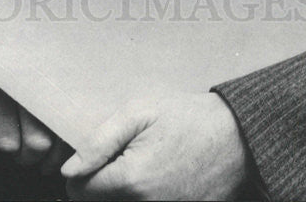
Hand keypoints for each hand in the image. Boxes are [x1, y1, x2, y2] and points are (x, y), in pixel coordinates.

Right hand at [0, 0, 67, 171]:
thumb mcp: (21, 69)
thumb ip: (41, 98)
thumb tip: (55, 149)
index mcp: (41, 68)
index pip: (59, 125)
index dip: (53, 152)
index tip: (46, 160)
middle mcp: (22, 70)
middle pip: (36, 142)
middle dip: (26, 154)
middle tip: (19, 147)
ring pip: (5, 142)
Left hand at [61, 92, 250, 199]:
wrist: (236, 136)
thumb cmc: (187, 118)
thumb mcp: (139, 112)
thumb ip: (99, 141)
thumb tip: (69, 169)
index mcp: (132, 180)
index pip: (80, 192)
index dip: (80, 173)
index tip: (95, 158)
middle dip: (100, 185)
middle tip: (119, 159)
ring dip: (122, 193)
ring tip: (140, 166)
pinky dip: (146, 197)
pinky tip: (157, 178)